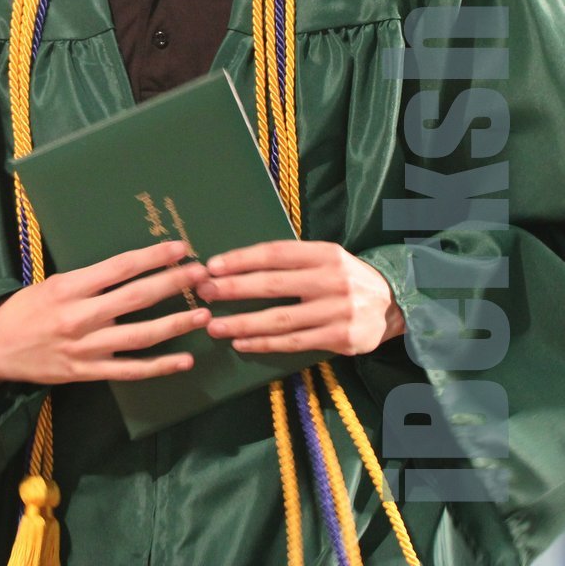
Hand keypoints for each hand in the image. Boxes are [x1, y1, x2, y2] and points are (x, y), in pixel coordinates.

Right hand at [0, 240, 210, 398]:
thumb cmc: (27, 308)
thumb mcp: (54, 283)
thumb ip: (90, 278)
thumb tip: (133, 266)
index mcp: (70, 287)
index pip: (120, 267)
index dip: (152, 256)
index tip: (179, 247)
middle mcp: (80, 317)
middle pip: (135, 298)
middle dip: (172, 283)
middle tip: (201, 273)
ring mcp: (86, 348)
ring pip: (140, 336)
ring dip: (175, 324)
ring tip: (204, 314)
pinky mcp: (87, 373)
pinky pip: (130, 370)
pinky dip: (160, 366)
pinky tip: (184, 359)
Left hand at [195, 240, 403, 355]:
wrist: (392, 304)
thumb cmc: (345, 278)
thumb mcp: (325, 258)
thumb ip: (291, 262)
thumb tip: (237, 266)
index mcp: (324, 254)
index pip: (275, 253)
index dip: (242, 259)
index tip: (212, 265)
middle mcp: (331, 279)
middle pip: (274, 285)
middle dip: (234, 289)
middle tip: (204, 292)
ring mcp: (337, 311)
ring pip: (281, 319)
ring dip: (243, 323)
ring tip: (215, 325)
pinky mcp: (341, 338)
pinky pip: (294, 342)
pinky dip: (265, 343)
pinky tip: (242, 343)